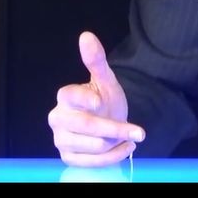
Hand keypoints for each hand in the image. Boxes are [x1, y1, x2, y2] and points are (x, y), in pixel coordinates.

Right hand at [48, 31, 144, 166]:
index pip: (69, 95)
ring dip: (115, 142)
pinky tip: (125, 147)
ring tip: (130, 136)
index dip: (84, 98)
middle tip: (139, 131)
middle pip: (84, 125)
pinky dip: (113, 157)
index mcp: (65, 97)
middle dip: (114, 128)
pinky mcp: (68, 157)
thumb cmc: (105, 101)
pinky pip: (91, 162)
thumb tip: (86, 35)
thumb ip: (96, 60)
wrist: (108, 122)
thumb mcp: (105, 80)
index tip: (100, 101)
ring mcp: (61, 140)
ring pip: (91, 146)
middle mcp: (58, 118)